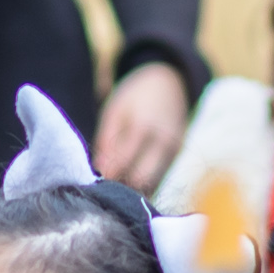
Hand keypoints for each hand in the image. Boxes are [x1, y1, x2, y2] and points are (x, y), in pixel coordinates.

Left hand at [91, 63, 189, 187]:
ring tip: (118, 179)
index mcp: (143, 127)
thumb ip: (106, 140)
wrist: (170, 85)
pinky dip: (145, 182)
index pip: (124, 163)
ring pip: (153, 184)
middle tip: (106, 184)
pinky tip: (132, 176)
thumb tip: (99, 170)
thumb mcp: (115, 111)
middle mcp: (163, 142)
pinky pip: (160, 179)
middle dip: (122, 185)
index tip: (96, 179)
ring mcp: (174, 151)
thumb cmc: (135, 97)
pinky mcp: (177, 157)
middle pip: (142, 179)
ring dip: (134, 187)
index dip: (108, 175)